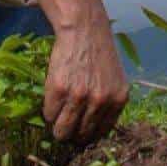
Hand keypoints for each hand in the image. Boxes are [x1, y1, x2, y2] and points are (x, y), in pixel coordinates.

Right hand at [17, 0, 129, 142]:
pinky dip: (48, 111)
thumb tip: (93, 134)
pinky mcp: (60, 89)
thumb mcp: (114, 79)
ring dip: (57, 129)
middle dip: (71, 135)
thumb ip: (108, 104)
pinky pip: (49, 114)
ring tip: (56, 120)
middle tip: (64, 129)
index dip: (87, 136)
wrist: (84, 28)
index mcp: (118, 101)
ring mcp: (80, 96)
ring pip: (63, 131)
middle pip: (81, 136)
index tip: (78, 134)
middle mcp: (101, 101)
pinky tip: (52, 100)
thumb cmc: (98, 55)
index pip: (100, 134)